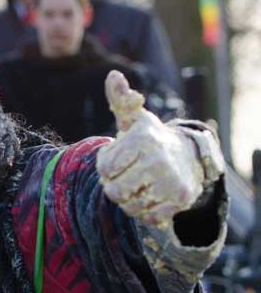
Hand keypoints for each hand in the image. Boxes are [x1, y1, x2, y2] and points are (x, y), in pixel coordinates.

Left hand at [96, 70, 203, 228]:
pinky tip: (149, 196)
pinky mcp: (180, 200)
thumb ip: (120, 100)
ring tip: (137, 185)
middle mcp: (159, 160)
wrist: (189, 156)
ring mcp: (172, 181)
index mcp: (143, 139)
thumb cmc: (150, 138)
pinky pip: (148, 217)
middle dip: (114, 186)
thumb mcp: (134, 118)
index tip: (117, 159)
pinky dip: (144, 211)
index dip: (105, 167)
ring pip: (130, 206)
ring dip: (128, 200)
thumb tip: (113, 75)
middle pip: (115, 191)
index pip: (104, 169)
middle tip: (124, 176)